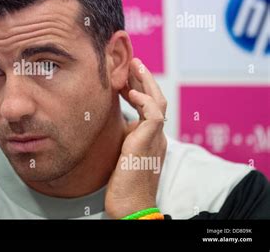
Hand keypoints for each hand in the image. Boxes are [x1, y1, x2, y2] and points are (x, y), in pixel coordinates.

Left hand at [105, 58, 167, 218]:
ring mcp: (155, 138)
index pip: (149, 106)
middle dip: (144, 78)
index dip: (138, 89)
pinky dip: (145, 101)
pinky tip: (132, 92)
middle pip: (156, 98)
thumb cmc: (123, 184)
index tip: (125, 78)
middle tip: (133, 63)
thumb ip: (121, 137)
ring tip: (134, 65)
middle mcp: (156, 135)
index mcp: (150, 138)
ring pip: (158, 101)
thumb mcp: (122, 153)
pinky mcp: (150, 142)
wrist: (130, 205)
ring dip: (146, 81)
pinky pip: (154, 115)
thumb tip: (111, 123)